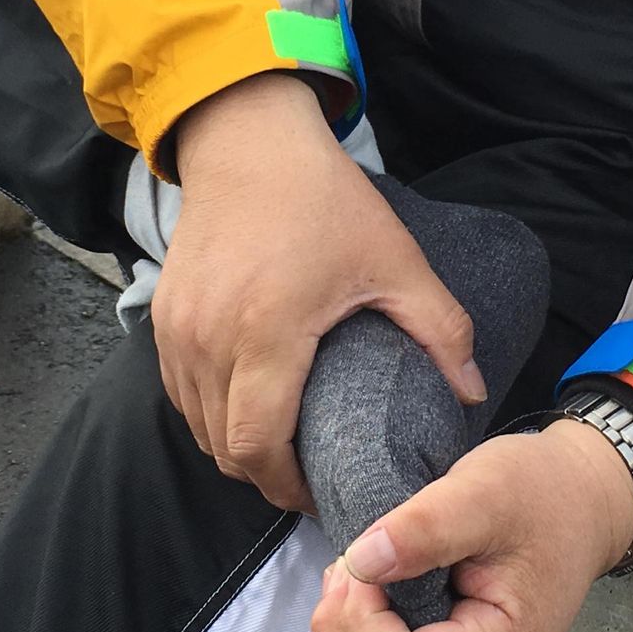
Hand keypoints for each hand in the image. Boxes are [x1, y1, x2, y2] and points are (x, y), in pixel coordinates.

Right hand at [152, 73, 483, 511]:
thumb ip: (439, 328)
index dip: (289, 485)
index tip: (324, 488)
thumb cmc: (323, 200)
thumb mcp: (394, 259)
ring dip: (237, 445)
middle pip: (224, 447)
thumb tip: (470, 392)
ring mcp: (178, 331)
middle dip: (267, 474)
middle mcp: (210, 339)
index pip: (258, 445)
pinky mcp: (162, 318)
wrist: (248, 143)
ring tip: (284, 443)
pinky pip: (180, 393)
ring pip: (198, 425)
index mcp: (268, 331)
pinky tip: (250, 402)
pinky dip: (211, 412)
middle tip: (311, 472)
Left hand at [311, 420, 632, 631]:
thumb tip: (363, 560)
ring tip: (350, 575)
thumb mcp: (484, 490)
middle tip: (343, 567)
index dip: (362, 621)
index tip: (356, 560)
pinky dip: (364, 631)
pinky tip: (363, 588)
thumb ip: (425, 528)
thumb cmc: (543, 490)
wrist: (582, 494)